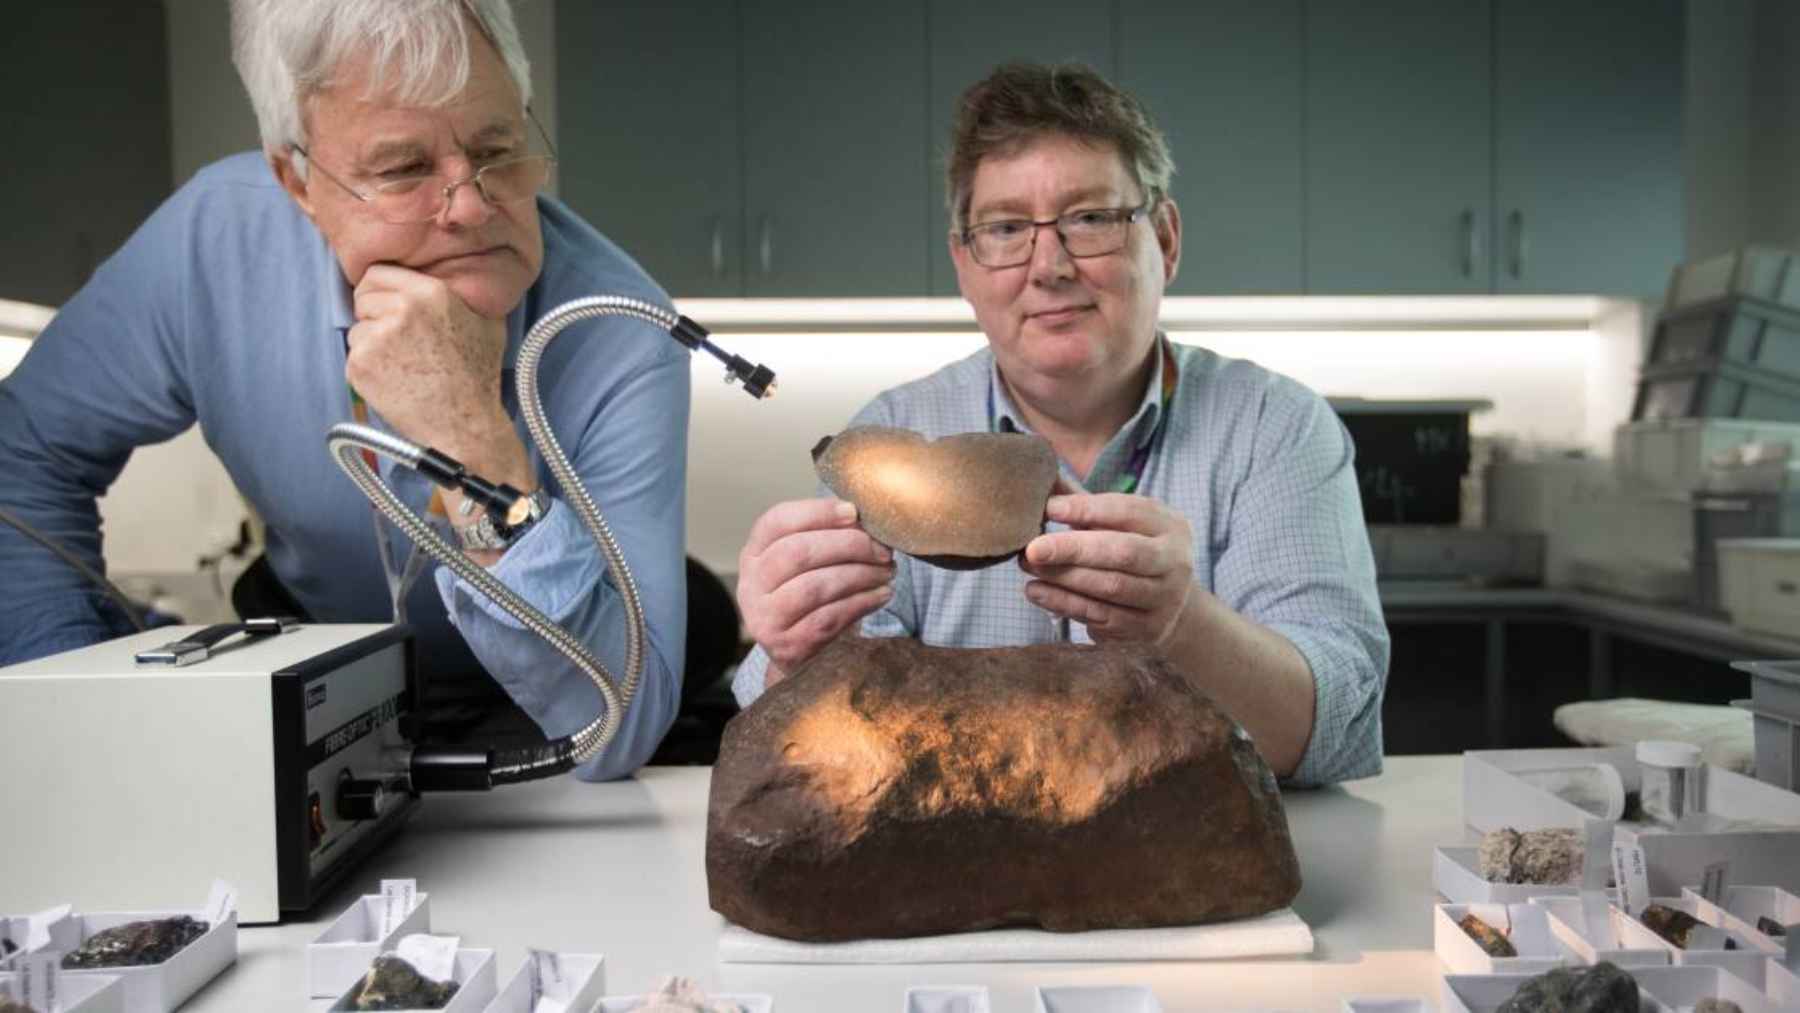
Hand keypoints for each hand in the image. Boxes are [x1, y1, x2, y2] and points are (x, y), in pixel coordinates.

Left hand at [346, 264, 518, 477]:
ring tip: (401, 367)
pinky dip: (367, 370)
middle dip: (371, 314)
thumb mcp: (486, 324)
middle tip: (393, 341)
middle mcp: (402, 308)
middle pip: (361, 297)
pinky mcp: (361, 364)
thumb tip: (458, 280)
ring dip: (370, 345)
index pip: (377, 272)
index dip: (378, 290)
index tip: (383, 305)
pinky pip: (353, 358)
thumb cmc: (477, 379)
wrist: (465, 425)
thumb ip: (465, 297)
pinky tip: (393, 383)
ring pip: (356, 330)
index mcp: (431, 293)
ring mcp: (378, 337)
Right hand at [738, 498, 894, 682]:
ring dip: (859, 575)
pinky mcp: (786, 646)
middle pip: (797, 552)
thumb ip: (825, 537)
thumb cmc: (808, 594)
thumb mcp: (805, 564)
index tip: (855, 512)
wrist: (797, 654)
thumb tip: (865, 518)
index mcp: (754, 552)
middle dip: (848, 545)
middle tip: (882, 549)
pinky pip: (827, 619)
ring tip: (887, 572)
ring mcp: (765, 617)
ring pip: (814, 587)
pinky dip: (861, 603)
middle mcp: (751, 584)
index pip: (778, 521)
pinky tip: (881, 595)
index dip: (818, 512)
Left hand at [1019, 480, 1195, 644]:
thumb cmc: (1133, 551)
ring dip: (1063, 577)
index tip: (1049, 508)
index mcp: (1170, 525)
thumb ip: (1085, 504)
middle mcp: (1175, 562)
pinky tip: (1036, 591)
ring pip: (1110, 587)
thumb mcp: (1121, 525)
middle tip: (1033, 548)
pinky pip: (1101, 616)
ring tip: (1028, 565)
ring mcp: (1164, 599)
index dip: (1087, 510)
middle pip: (1123, 553)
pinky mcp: (1146, 629)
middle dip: (1073, 549)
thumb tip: (1040, 478)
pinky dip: (1064, 603)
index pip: (1128, 512)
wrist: (1168, 605)